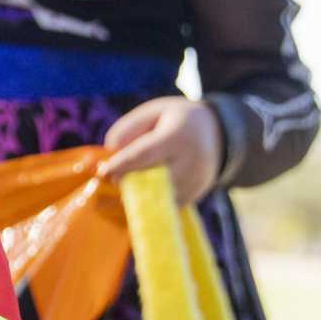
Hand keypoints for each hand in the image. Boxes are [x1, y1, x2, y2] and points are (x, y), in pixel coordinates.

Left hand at [100, 96, 224, 202]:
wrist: (218, 135)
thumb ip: (128, 129)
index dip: (121, 165)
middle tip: (110, 177)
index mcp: (178, 136)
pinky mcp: (191, 198)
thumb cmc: (175, 120)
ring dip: (131, 196)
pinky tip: (130, 197)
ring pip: (154, 198)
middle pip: (149, 179)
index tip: (102, 172)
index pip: (146, 154)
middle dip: (125, 181)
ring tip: (117, 188)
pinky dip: (142, 204)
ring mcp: (193, 183)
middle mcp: (190, 162)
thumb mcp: (153, 112)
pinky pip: (161, 207)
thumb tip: (111, 155)